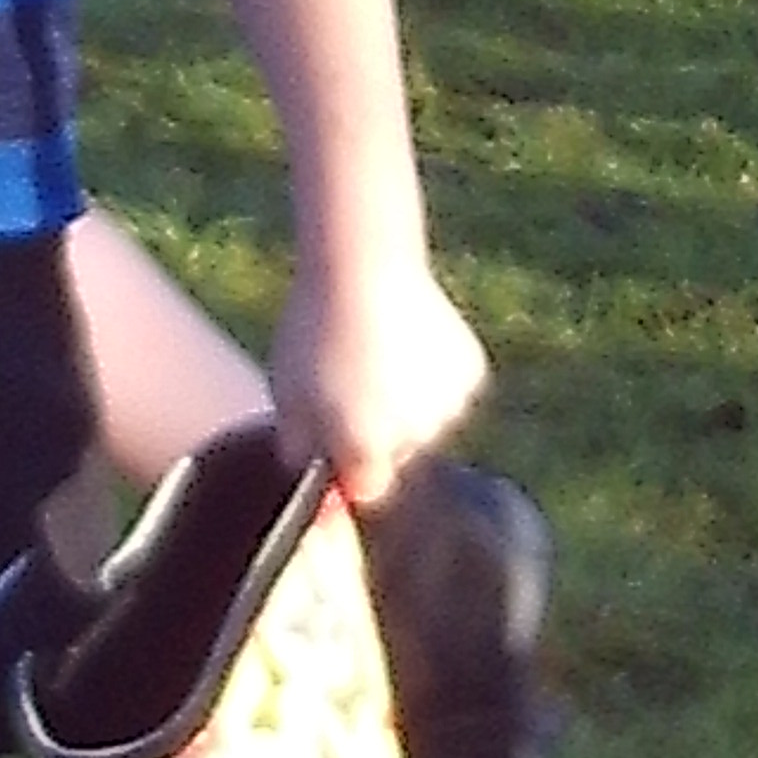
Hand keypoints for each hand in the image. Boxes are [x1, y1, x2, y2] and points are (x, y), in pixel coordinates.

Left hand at [272, 253, 487, 509]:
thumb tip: (308, 476)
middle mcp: (417, 438)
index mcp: (369, 450)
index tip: (335, 440)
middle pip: (399, 454)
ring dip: (408, 405)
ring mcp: (451, 404)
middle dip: (378, 434)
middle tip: (351, 386)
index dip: (349, 468)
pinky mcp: (471, 371)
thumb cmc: (313, 332)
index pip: (367, 489)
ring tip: (377, 358)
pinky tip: (406, 342)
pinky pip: (450, 389)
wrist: (362, 268)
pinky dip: (432, 375)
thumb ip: (298, 449)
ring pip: (428, 422)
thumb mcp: (285, 395)